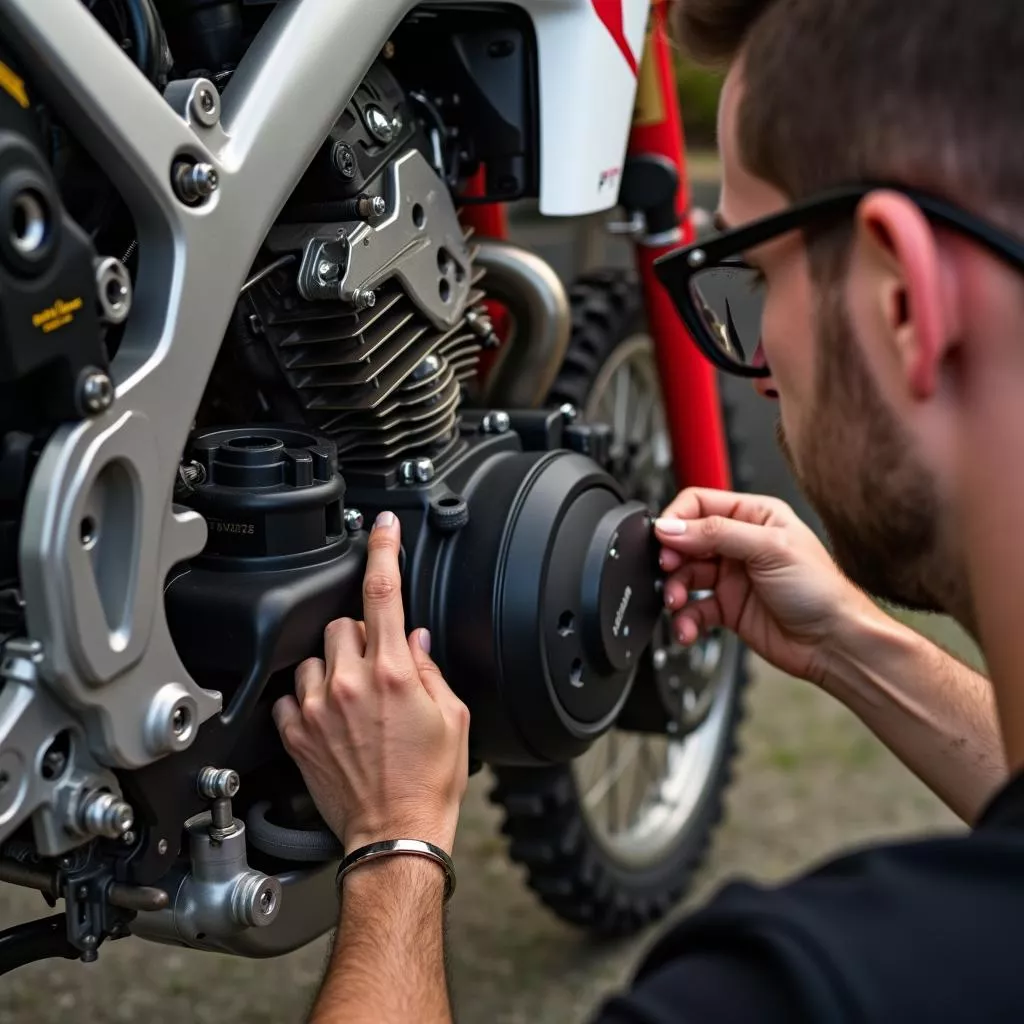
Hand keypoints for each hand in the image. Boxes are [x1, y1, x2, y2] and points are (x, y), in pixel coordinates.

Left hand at [272, 511, 469, 853]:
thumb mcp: (454, 717)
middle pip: (342, 623)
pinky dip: (309, 697)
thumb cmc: (429, 781)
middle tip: (378, 666)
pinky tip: (331, 718)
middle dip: (361, 634)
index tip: (381, 529)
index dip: (383, 549)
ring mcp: (318, 709)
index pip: (384, 590)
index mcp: (393, 673)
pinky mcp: (297, 735)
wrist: (397, 833)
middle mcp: (350, 684)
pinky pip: (289, 694)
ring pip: (313, 656)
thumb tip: (412, 640)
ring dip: (332, 665)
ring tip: (352, 697)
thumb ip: (430, 668)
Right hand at [654, 488, 876, 685]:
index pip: (698, 505)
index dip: (676, 520)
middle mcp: (739, 543)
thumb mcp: (769, 548)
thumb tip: (671, 527)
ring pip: (684, 576)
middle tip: (668, 571)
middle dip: (672, 558)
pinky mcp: (727, 608)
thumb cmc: (821, 590)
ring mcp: (732, 577)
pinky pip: (693, 610)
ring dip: (675, 591)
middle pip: (685, 542)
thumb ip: (716, 533)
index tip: (663, 539)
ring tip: (678, 603)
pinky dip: (685, 620)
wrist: (835, 643)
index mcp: (753, 516)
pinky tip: (688, 628)